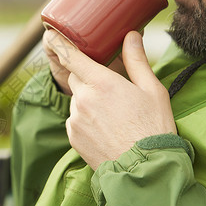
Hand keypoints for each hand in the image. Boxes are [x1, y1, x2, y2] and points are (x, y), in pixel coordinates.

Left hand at [55, 30, 176, 169]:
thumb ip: (137, 60)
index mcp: (101, 83)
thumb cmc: (153, 129)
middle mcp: (83, 99)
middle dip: (88, 76)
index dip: (60, 43)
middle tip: (109, 86)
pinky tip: (106, 128)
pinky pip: (75, 120)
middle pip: (76, 77)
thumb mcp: (152, 90)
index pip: (71, 56)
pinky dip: (86, 119)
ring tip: (114, 115)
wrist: (144, 170)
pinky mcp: (73, 137)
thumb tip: (131, 36)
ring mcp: (75, 120)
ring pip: (77, 100)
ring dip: (89, 100)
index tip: (53, 34)